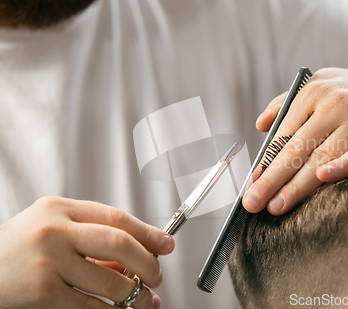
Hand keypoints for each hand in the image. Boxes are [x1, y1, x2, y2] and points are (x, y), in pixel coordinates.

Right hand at [0, 196, 174, 308]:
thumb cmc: (20, 249)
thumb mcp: (53, 229)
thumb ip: (91, 237)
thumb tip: (138, 256)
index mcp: (60, 209)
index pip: (116, 217)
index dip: (147, 232)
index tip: (167, 244)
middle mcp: (54, 230)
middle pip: (119, 243)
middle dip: (147, 262)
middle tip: (157, 275)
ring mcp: (48, 261)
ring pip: (109, 279)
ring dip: (135, 294)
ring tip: (145, 300)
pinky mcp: (43, 291)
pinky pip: (90, 305)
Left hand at [243, 67, 347, 214]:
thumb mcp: (320, 84)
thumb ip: (287, 103)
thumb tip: (260, 125)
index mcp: (312, 92)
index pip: (282, 135)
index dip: (264, 163)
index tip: (250, 186)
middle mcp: (333, 103)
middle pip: (297, 148)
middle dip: (272, 179)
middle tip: (253, 203)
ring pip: (323, 155)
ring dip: (298, 184)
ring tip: (277, 206)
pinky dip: (343, 165)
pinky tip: (323, 179)